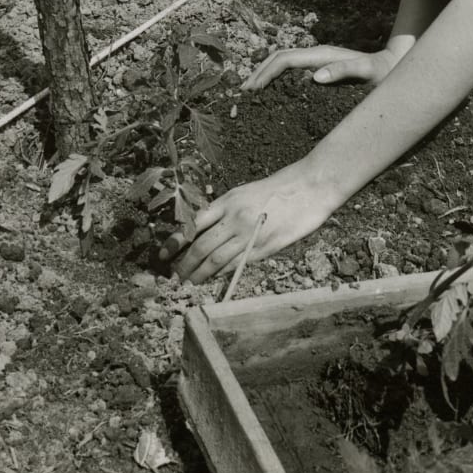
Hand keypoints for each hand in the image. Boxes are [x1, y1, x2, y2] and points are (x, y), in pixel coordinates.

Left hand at [159, 161, 345, 284]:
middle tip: (173, 277)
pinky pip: (237, 264)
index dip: (176, 241)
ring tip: (187, 284)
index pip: (194, 223)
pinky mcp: (265, 247)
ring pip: (216, 259)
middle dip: (184, 264)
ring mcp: (250, 234)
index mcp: (228, 201)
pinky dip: (222, 274)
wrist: (309, 187)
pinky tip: (213, 281)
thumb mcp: (245, 193)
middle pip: (201, 245)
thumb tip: (204, 230)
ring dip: (199, 274)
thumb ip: (226, 211)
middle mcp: (235, 217)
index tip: (163, 254)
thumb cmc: (279, 189)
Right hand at [241, 44, 398, 91]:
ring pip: (281, 64)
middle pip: (277, 58)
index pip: (284, 60)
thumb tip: (314, 77)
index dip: (266, 73)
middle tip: (242, 93)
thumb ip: (343, 71)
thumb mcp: (366, 72)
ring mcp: (316, 62)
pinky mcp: (319, 69)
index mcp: (321, 55)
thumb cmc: (381, 72)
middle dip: (258, 73)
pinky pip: (291, 72)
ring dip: (264, 75)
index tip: (253, 89)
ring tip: (249, 93)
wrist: (393, 66)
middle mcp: (315, 55)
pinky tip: (270, 94)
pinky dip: (275, 79)